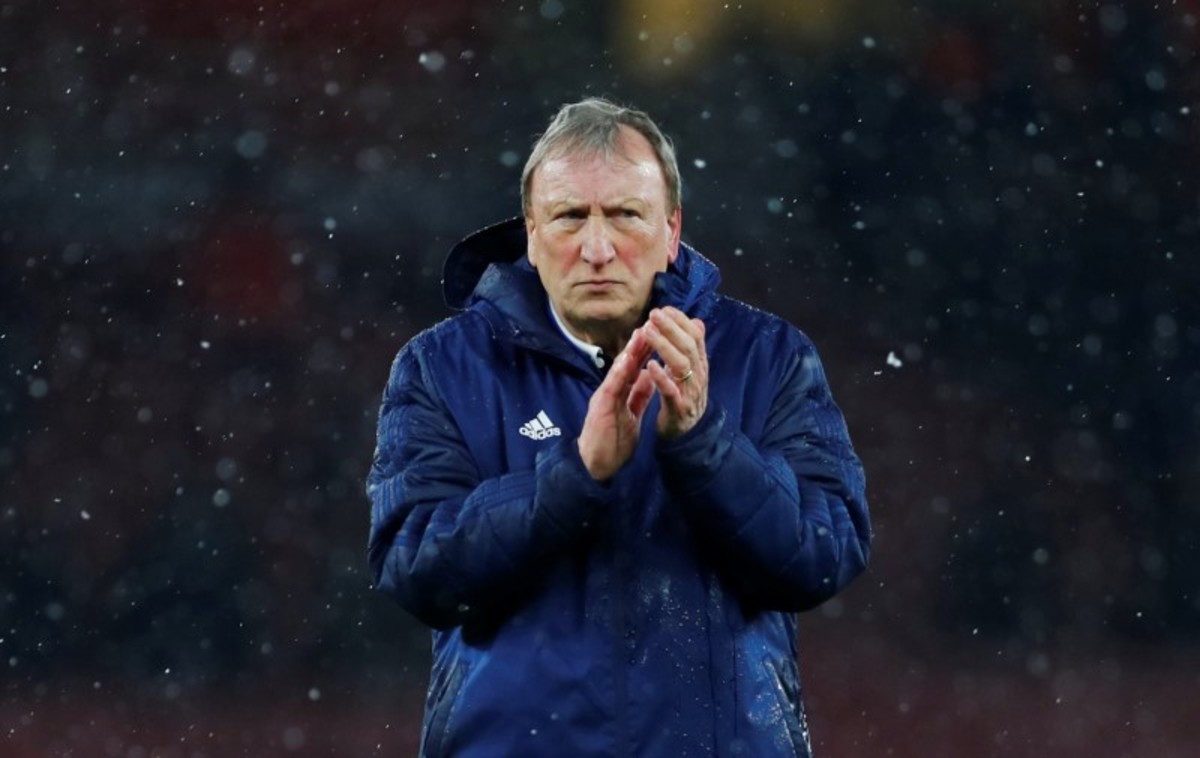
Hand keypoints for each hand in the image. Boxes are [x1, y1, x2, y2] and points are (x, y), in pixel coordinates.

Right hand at [577, 328, 655, 480]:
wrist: (596, 465)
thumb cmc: (613, 442)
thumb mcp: (632, 413)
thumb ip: (639, 394)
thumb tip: (649, 376)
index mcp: (622, 392)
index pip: (636, 367)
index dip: (647, 350)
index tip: (659, 332)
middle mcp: (612, 390)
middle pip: (628, 364)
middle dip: (640, 344)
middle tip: (652, 322)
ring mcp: (605, 397)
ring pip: (619, 370)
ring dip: (629, 352)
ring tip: (640, 333)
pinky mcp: (601, 408)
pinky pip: (611, 388)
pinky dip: (618, 373)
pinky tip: (626, 361)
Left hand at [635, 307, 707, 439]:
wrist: (686, 435)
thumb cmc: (684, 398)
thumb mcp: (690, 371)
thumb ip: (691, 348)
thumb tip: (697, 321)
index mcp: (700, 365)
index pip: (696, 337)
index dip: (681, 321)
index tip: (665, 308)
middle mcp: (699, 376)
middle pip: (688, 346)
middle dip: (671, 328)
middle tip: (654, 314)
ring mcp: (690, 392)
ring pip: (681, 364)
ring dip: (664, 346)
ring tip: (648, 332)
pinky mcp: (678, 409)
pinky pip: (671, 391)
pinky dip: (661, 377)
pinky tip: (650, 365)